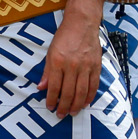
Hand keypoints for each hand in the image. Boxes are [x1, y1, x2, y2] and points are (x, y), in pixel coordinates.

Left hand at [42, 0, 104, 116]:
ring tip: (72, 112)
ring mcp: (86, 67)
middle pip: (68, 92)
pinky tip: (85, 103)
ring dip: (76, 105)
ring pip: (82, 92)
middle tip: (61, 115)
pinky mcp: (96, 66)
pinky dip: (89, 97)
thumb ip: (47, 71)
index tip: (50, 107)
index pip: (54, 87)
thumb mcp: (50, 52)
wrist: (82, 23)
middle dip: (64, 106)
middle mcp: (72, 65)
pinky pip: (94, 86)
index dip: (51, 100)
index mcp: (58, 61)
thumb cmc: (64, 36)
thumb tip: (41, 88)